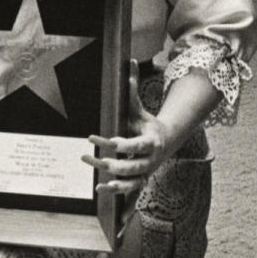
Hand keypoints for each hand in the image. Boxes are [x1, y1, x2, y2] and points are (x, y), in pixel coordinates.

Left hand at [84, 60, 173, 202]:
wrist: (167, 141)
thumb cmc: (147, 124)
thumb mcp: (140, 108)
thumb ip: (132, 89)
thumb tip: (130, 62)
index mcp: (151, 141)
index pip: (134, 145)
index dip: (118, 145)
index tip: (98, 139)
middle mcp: (150, 160)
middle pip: (131, 167)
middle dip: (110, 164)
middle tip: (89, 157)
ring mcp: (146, 172)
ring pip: (131, 182)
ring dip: (114, 184)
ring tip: (97, 182)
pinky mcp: (141, 180)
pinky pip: (131, 192)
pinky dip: (120, 196)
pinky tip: (102, 192)